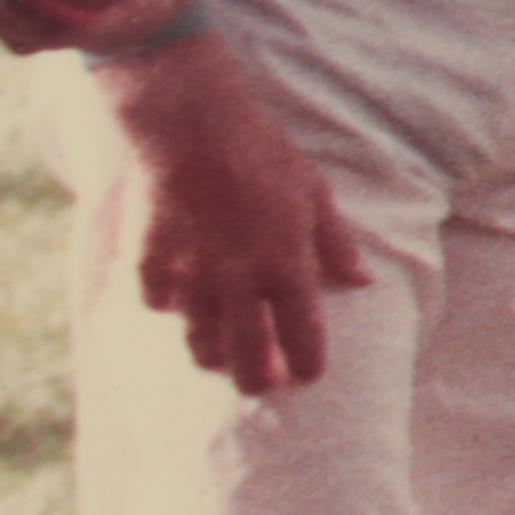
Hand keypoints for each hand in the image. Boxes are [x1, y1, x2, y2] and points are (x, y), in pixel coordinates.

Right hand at [93, 33, 369, 394]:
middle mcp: (239, 281)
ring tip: (220, 359)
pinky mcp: (150, 266)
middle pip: (248, 356)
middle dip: (256, 380)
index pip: (303, 334)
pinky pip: (160, 305)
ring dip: (213, 354)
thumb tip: (364, 281)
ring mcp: (192, 278)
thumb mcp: (315, 193)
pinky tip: (177, 302)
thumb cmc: (264, 154)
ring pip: (201, 341)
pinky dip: (170, 307)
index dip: (308, 362)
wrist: (191, 128)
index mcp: (287, 264)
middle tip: (260, 386)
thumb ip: (337, 244)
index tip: (309, 376)